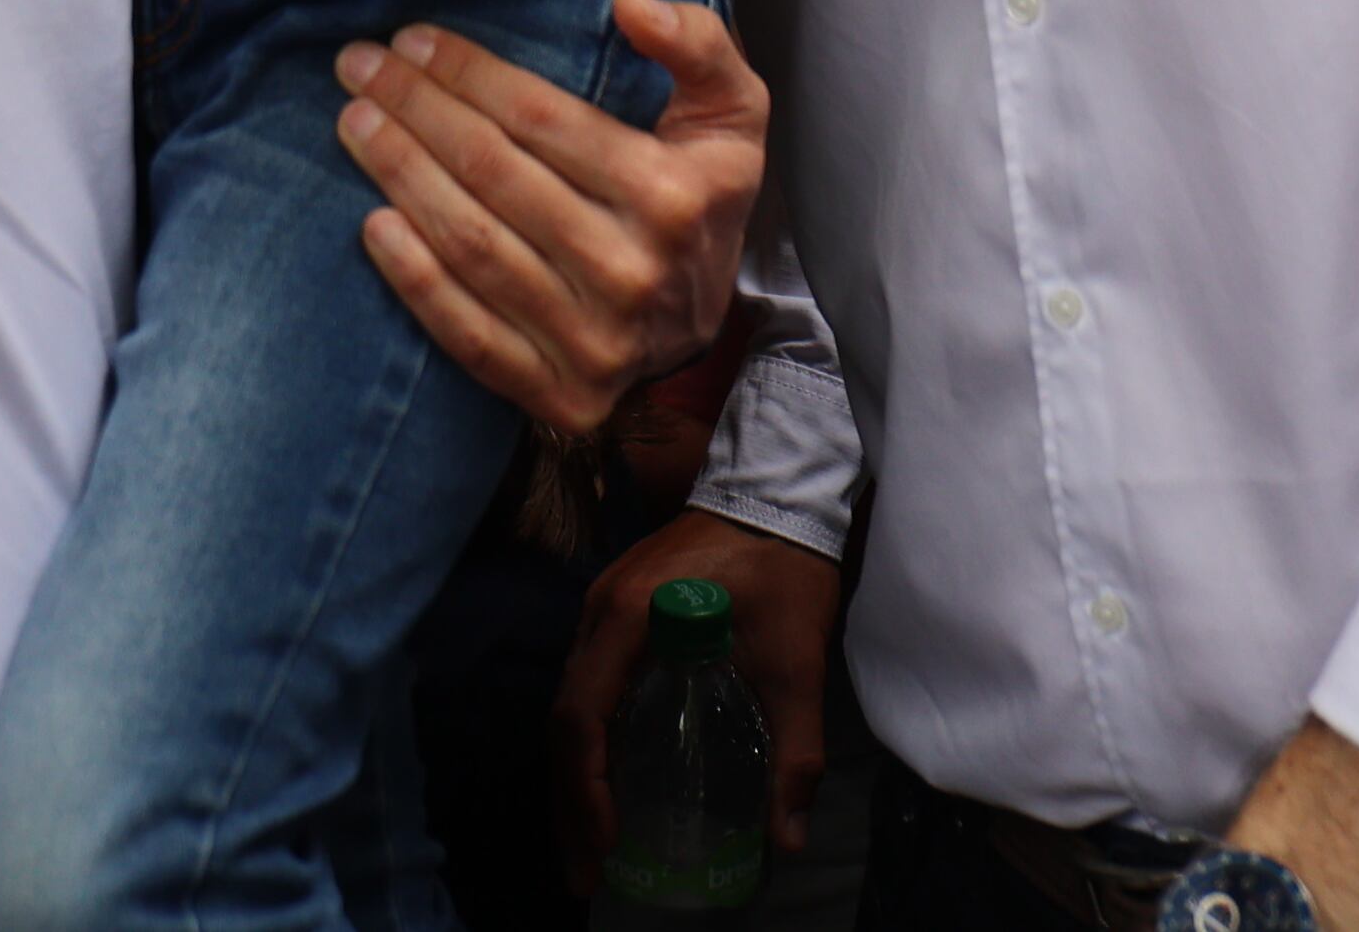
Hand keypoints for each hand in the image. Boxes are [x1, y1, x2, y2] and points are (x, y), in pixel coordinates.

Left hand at [334, 0, 759, 434]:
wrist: (703, 326)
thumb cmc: (701, 195)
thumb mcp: (731, 110)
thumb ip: (697, 43)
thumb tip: (628, 6)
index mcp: (670, 194)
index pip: (540, 117)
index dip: (466, 72)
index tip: (410, 39)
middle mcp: (632, 271)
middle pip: (493, 173)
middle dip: (415, 109)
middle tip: (358, 68)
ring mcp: (595, 342)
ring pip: (472, 246)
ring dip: (400, 177)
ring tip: (356, 125)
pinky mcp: (560, 394)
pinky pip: (468, 335)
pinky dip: (414, 280)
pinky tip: (373, 225)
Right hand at [554, 509, 839, 877]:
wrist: (779, 488)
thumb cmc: (783, 568)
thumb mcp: (795, 662)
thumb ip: (793, 751)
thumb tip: (787, 840)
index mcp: (627, 618)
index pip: (582, 716)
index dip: (587, 788)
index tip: (608, 844)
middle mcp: (597, 613)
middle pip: (563, 721)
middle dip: (571, 803)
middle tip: (586, 872)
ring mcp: (601, 608)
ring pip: (569, 706)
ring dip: (576, 777)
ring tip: (592, 845)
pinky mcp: (618, 609)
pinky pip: (587, 686)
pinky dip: (590, 743)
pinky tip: (609, 783)